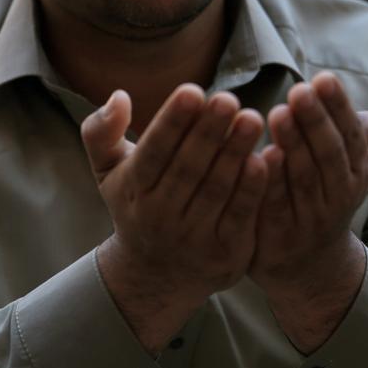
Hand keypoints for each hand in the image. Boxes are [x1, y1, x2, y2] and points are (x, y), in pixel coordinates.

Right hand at [81, 85, 267, 351]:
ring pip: (216, 189)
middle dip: (209, 132)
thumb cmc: (137, 204)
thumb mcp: (108, 171)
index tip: (192, 90)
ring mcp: (193, 237)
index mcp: (132, 189)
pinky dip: (253, 189)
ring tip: (252, 118)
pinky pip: (240, 216)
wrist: (157, 277)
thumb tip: (119, 96)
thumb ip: (102, 132)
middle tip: (228, 99)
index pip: (154, 151)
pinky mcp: (225, 253)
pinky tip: (266, 159)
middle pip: (188, 168)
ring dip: (235, 153)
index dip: (172, 122)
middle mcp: (159, 215)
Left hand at [250, 72, 367, 350]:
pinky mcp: (280, 236)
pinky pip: (276, 205)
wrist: (306, 266)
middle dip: (316, 121)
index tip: (323, 78)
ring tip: (278, 113)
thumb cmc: (322, 196)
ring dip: (293, 144)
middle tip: (299, 90)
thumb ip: (357, 141)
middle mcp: (339, 196)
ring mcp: (311, 219)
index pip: (351, 135)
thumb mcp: (347, 170)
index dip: (339, 107)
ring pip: (304, 177)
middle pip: (329, 154)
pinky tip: (260, 156)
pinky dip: (271, 181)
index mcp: (357, 172)